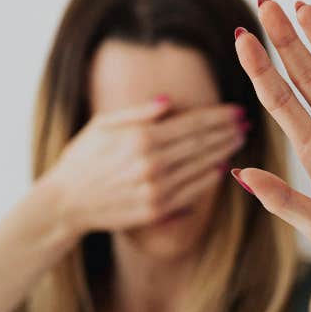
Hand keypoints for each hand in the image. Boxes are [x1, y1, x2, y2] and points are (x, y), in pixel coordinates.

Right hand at [50, 96, 247, 238]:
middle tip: (245, 123)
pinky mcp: (155, 210)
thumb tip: (169, 101)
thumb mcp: (102, 125)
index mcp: (140, 138)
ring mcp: (155, 189)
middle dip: (226, 131)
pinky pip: (191, 193)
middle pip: (201, 144)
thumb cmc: (82, 158)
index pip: (191, 124)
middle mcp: (151, 164)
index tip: (236, 109)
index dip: (217, 116)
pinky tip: (220, 168)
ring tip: (238, 141)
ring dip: (223, 152)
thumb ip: (137, 112)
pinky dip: (209, 179)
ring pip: (200, 167)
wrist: (65, 202)